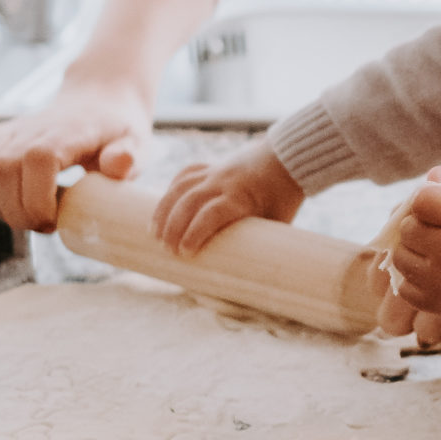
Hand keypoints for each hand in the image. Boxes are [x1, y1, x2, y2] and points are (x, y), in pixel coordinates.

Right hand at [0, 77, 152, 235]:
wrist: (97, 101)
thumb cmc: (117, 129)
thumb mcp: (137, 143)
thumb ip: (129, 156)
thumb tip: (117, 165)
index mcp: (64, 133)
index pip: (37, 162)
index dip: (40, 200)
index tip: (55, 220)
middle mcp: (27, 130)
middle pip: (1, 174)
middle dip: (20, 213)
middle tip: (45, 222)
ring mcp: (5, 133)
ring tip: (26, 209)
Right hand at [153, 144, 303, 254]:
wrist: (285, 160)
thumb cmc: (283, 198)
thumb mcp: (277, 222)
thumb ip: (261, 244)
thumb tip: (251, 279)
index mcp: (242, 196)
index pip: (211, 213)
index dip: (195, 233)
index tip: (186, 254)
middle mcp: (223, 182)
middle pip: (189, 202)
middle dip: (174, 227)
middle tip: (168, 251)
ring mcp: (213, 172)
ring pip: (179, 188)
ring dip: (163, 211)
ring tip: (155, 235)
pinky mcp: (208, 167)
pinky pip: (183, 176)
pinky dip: (170, 192)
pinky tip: (162, 209)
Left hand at [376, 181, 440, 340]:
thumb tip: (431, 174)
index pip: (421, 199)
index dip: (432, 201)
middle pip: (408, 228)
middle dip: (424, 227)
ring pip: (401, 257)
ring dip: (417, 253)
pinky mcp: (439, 305)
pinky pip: (405, 288)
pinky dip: (416, 281)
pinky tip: (438, 277)